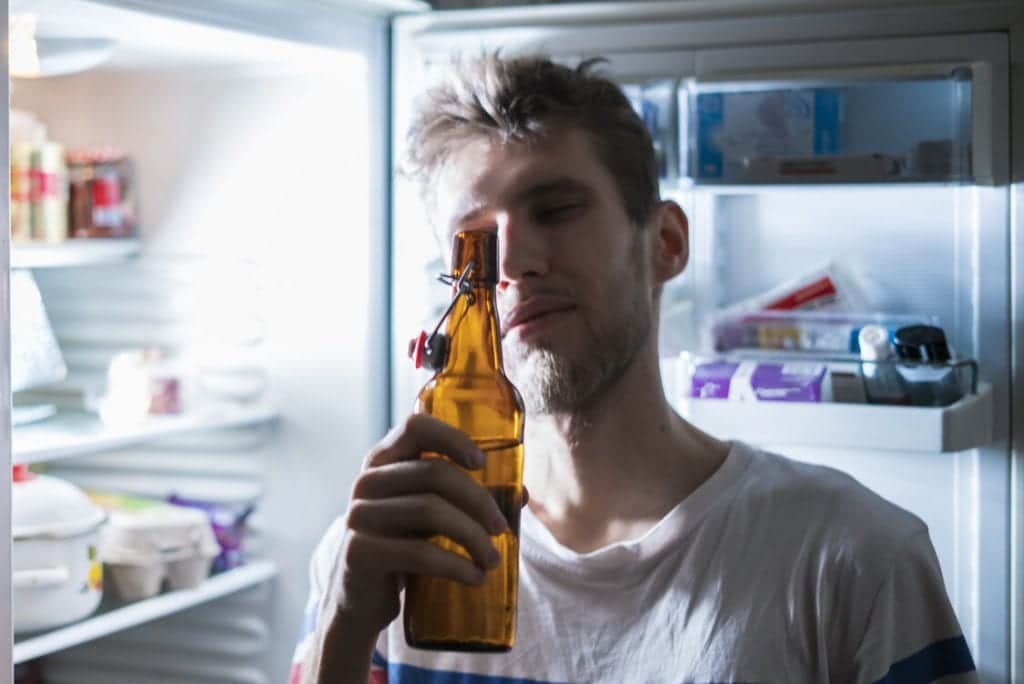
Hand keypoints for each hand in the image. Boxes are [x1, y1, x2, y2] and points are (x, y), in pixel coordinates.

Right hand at [330, 414, 522, 637]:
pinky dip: (456, 565)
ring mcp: (359, 515)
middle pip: (434, 472)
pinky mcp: (359, 552)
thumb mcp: (429, 517)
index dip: (452, 437)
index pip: (416, 426)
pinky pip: (419, 552)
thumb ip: (466, 500)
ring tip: (492, 559)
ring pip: (430, 510)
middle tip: (502, 528)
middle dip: (478, 499)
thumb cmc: (401, 548)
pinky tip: (476, 577)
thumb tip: (522, 494)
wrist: (360, 601)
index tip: (482, 463)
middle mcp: (367, 481)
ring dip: (473, 536)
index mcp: (384, 461)